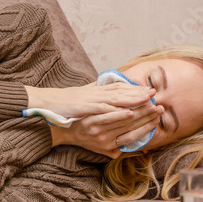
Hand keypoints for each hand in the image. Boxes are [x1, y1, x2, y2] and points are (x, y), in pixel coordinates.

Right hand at [25, 82, 154, 117]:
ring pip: (117, 101)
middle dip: (139, 96)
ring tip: (148, 102)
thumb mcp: (83, 98)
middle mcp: (96, 95)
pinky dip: (117, 111)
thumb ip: (96, 96)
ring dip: (133, 102)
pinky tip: (128, 112)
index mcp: (97, 92)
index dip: (135, 90)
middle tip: (155, 94)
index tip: (149, 91)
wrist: (47, 105)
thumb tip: (105, 95)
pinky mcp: (86, 109)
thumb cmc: (65, 105)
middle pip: (122, 94)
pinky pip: (104, 111)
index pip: (120, 90)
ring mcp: (92, 102)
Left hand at [51, 102, 164, 158]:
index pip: (132, 136)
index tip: (157, 120)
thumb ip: (115, 150)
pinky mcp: (90, 121)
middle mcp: (106, 139)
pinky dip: (119, 113)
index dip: (146, 128)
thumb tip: (131, 150)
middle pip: (130, 127)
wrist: (62, 131)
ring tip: (150, 103)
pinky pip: (107, 116)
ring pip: (122, 121)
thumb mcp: (100, 149)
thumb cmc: (83, 139)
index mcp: (110, 145)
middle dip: (146, 117)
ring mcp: (98, 130)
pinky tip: (129, 108)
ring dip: (138, 112)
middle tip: (159, 108)